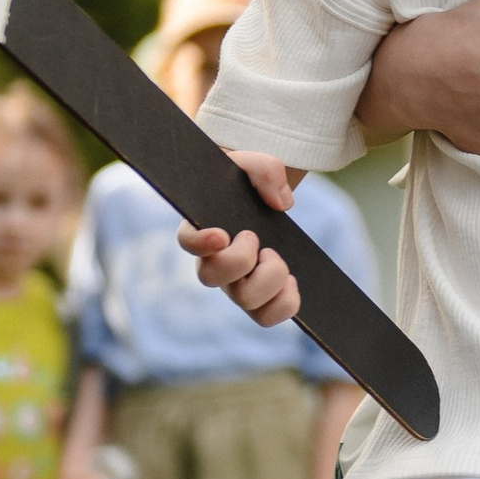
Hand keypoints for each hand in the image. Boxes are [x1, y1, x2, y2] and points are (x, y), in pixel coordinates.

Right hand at [180, 159, 304, 323]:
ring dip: (270, 279)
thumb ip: (263, 168)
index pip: (187, 241)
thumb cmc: (247, 179)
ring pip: (246, 302)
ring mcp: (235, 283)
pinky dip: (286, 303)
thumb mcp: (251, 161)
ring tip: (276, 257)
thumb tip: (282, 203)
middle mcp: (213, 261)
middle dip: (241, 258)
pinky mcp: (259, 296)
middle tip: (255, 236)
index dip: (199, 243)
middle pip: (212, 278)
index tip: (222, 234)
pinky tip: (292, 280)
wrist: (262, 194)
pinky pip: (268, 316)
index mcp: (203, 227)